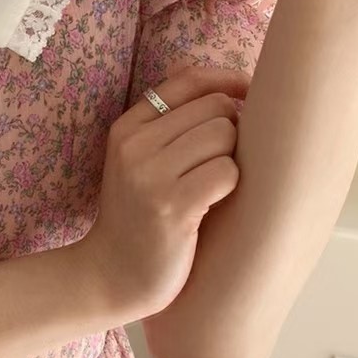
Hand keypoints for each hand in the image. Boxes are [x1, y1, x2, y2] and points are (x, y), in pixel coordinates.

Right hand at [80, 66, 249, 318]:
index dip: (227, 81)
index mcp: (126, 128)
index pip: (188, 80)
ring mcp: (150, 176)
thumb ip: (169, 125)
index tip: (248, 96)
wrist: (109, 277)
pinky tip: (211, 206)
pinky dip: (229, 187)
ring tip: (210, 188)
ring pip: (224, 136)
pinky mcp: (172, 207)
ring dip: (230, 161)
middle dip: (230, 133)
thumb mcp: (137, 163)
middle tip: (217, 166)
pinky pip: (227, 172)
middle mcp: (134, 145)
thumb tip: (229, 89)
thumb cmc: (137, 219)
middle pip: (215, 108)